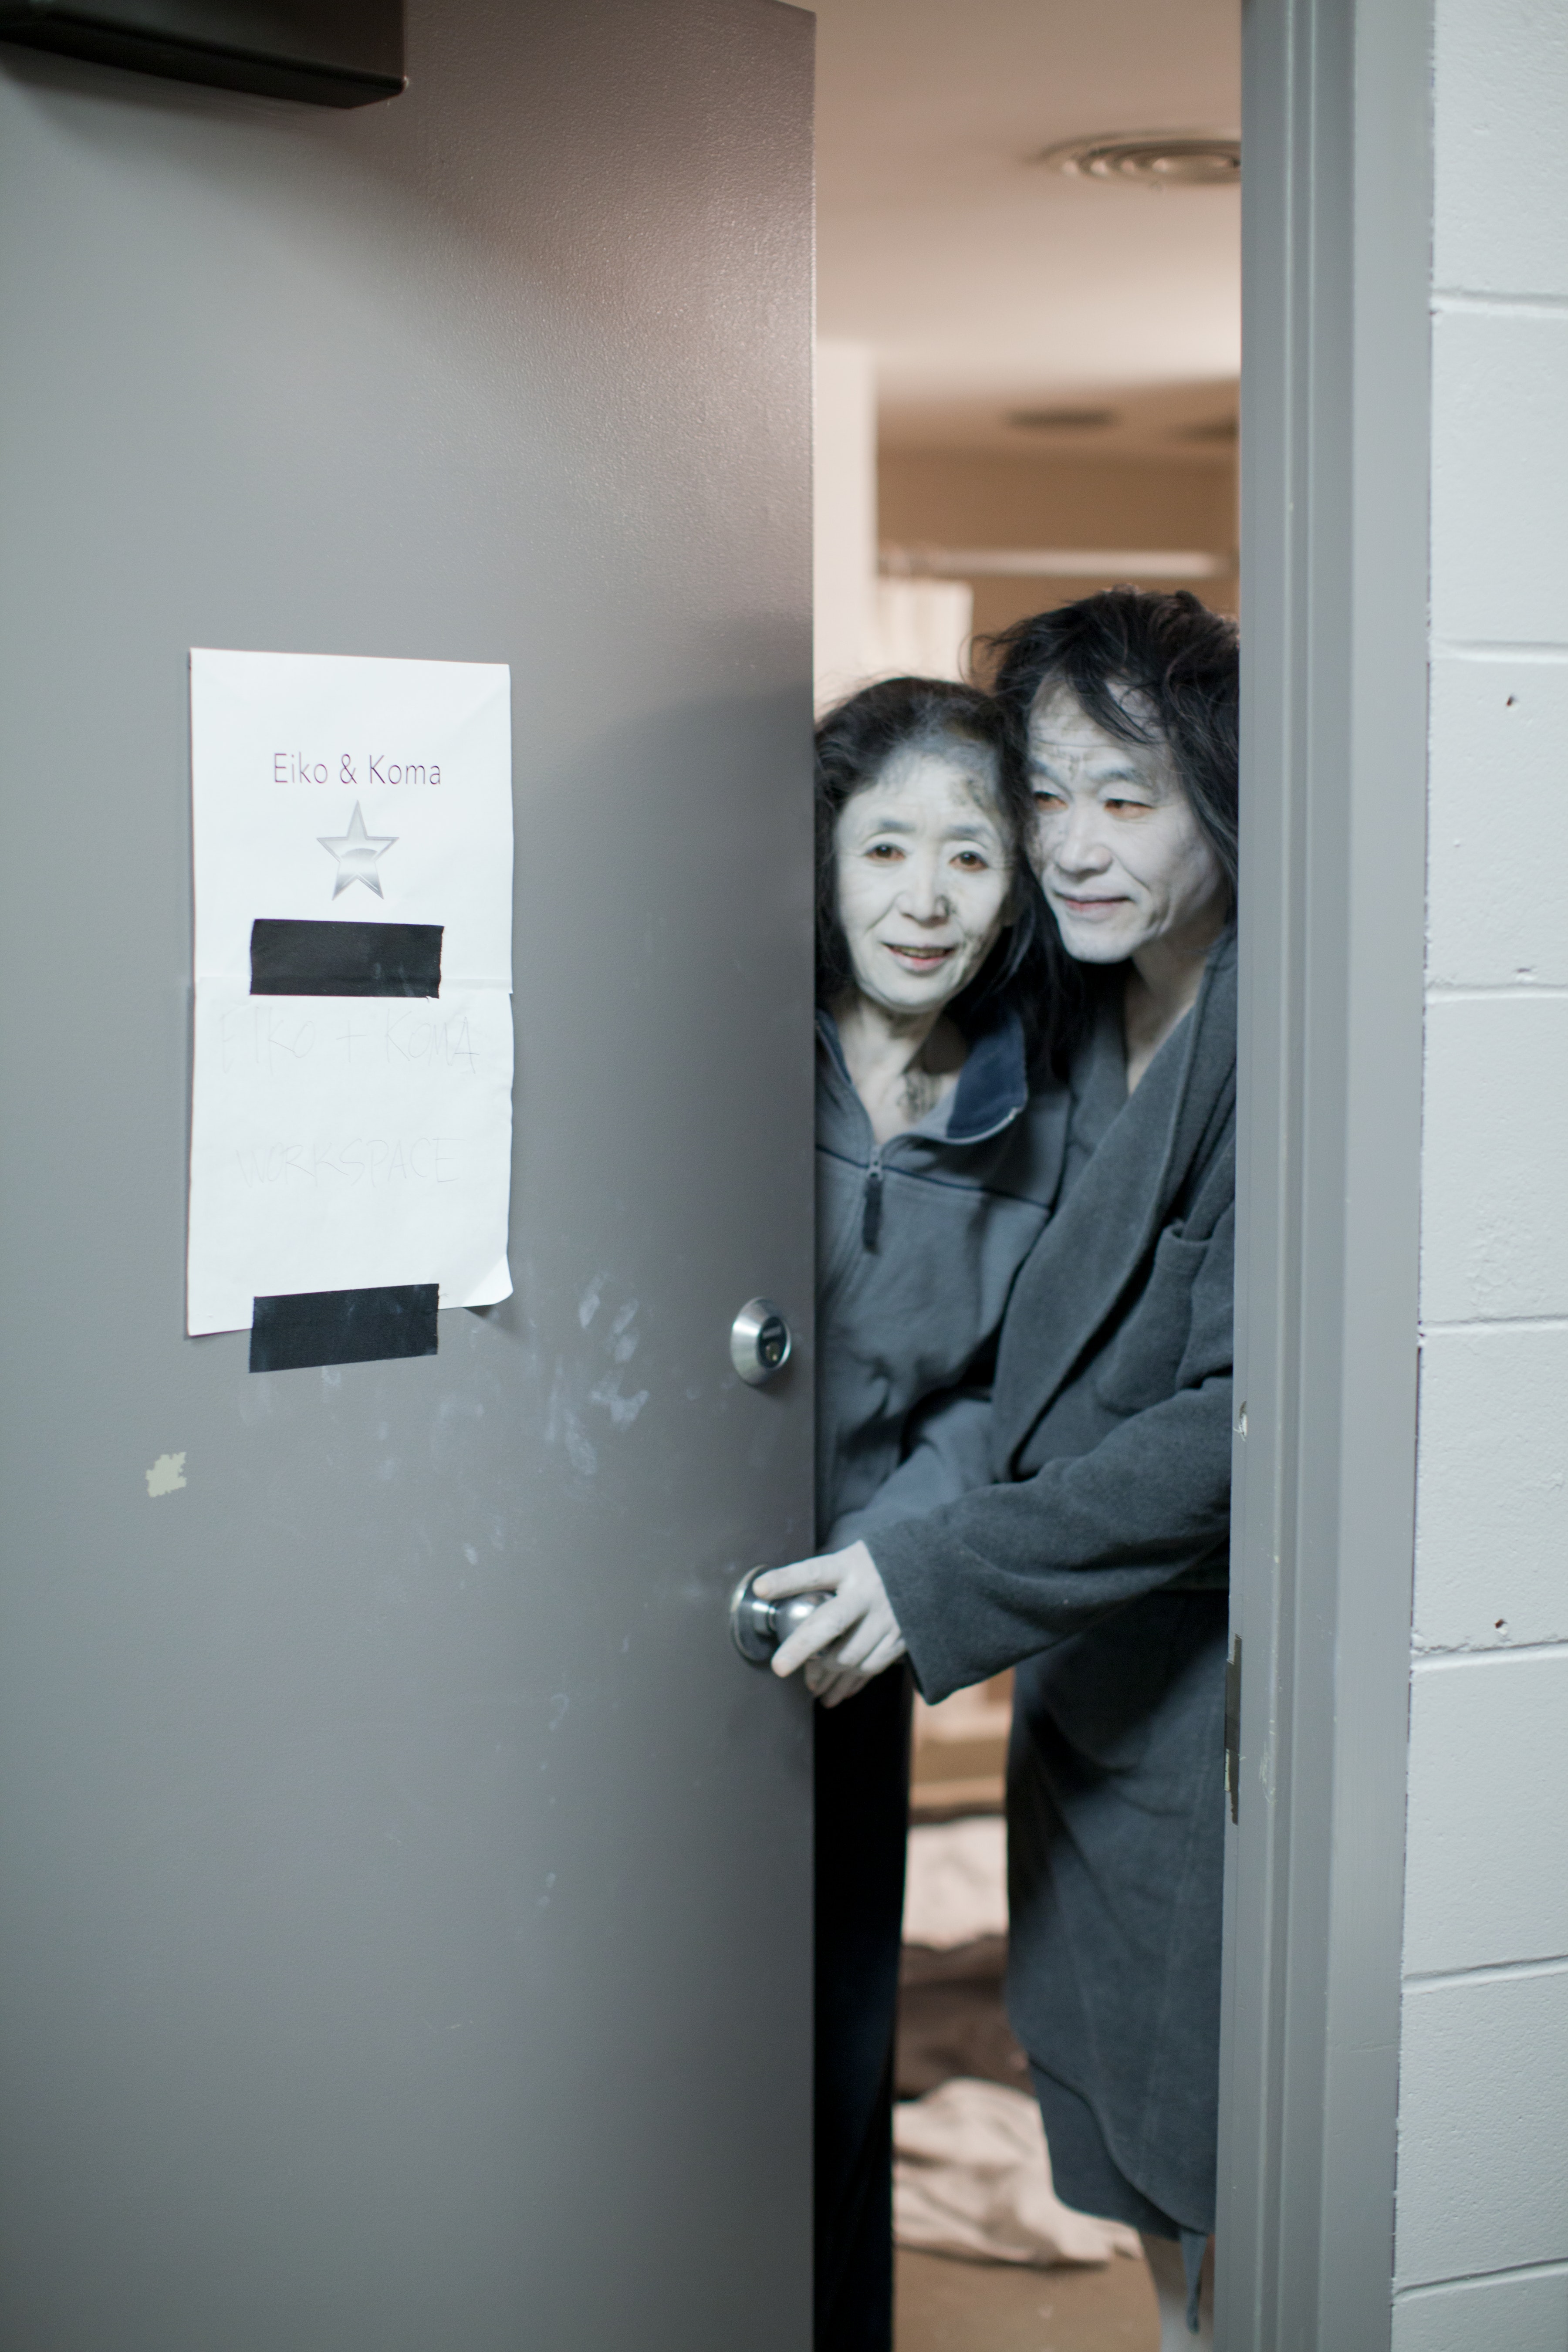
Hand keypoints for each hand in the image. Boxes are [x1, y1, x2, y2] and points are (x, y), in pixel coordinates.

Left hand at [753, 1541, 907, 1708]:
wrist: (931, 1568)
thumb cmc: (876, 1564)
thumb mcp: (850, 1558)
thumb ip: (823, 1579)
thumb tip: (777, 1599)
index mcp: (851, 1566)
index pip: (814, 1572)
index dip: (786, 1581)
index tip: (761, 1588)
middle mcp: (868, 1592)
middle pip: (831, 1622)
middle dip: (803, 1648)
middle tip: (779, 1668)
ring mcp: (888, 1616)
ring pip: (850, 1655)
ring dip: (826, 1674)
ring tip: (811, 1685)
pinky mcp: (902, 1638)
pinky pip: (871, 1668)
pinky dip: (850, 1682)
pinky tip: (836, 1691)